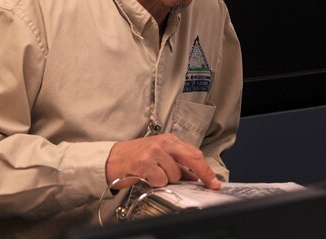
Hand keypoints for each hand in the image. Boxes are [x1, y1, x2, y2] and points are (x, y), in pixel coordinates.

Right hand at [106, 133, 220, 189]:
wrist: (112, 159)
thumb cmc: (136, 158)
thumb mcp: (160, 156)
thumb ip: (177, 163)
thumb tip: (195, 177)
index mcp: (170, 140)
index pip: (194, 154)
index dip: (206, 169)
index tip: (214, 181)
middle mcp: (164, 143)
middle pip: (192, 159)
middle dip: (202, 174)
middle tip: (208, 185)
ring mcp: (154, 152)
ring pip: (175, 174)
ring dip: (167, 180)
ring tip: (154, 175)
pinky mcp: (144, 162)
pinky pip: (160, 180)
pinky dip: (155, 183)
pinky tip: (147, 177)